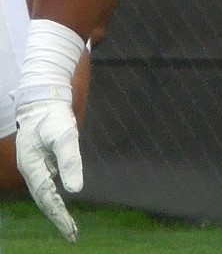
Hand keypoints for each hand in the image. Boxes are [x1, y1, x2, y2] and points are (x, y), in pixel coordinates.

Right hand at [15, 95, 81, 241]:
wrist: (43, 100)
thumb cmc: (54, 116)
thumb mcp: (65, 135)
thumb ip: (70, 160)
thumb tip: (76, 189)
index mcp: (32, 166)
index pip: (46, 197)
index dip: (58, 214)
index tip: (70, 228)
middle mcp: (30, 170)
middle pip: (43, 200)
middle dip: (57, 218)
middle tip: (71, 235)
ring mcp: (34, 167)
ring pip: (44, 194)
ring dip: (56, 210)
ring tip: (69, 226)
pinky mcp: (40, 163)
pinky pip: (46, 186)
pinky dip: (55, 198)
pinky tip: (62, 205)